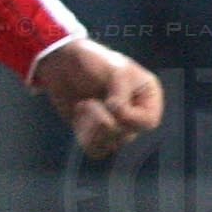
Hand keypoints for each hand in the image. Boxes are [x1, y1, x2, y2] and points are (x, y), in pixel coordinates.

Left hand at [31, 37, 162, 158]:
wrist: (63, 63)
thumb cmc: (93, 62)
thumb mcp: (114, 72)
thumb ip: (120, 96)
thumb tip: (117, 116)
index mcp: (147, 97)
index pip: (148, 122)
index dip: (128, 118)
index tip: (110, 103)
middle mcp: (135, 115)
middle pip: (126, 136)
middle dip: (103, 120)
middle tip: (89, 101)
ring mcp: (115, 125)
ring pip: (110, 145)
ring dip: (91, 127)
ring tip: (83, 106)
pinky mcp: (96, 133)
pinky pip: (94, 149)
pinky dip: (84, 135)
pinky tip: (78, 116)